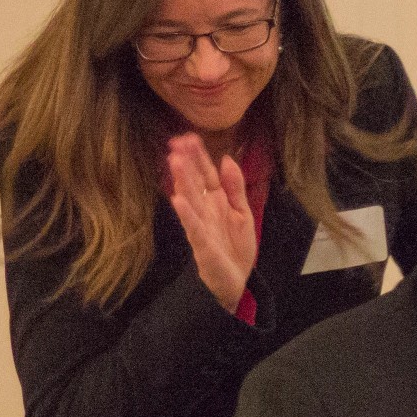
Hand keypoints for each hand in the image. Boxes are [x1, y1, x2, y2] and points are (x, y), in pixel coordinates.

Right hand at [166, 134, 258, 310]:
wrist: (239, 280)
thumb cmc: (237, 246)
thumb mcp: (242, 212)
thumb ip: (235, 187)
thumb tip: (226, 158)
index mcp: (216, 200)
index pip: (206, 174)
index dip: (198, 156)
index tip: (189, 137)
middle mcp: (205, 209)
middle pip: (194, 182)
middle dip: (186, 163)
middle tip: (175, 143)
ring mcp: (201, 225)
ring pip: (190, 199)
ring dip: (182, 181)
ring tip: (174, 162)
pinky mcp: (202, 243)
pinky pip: (193, 226)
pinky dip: (186, 214)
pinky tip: (178, 200)